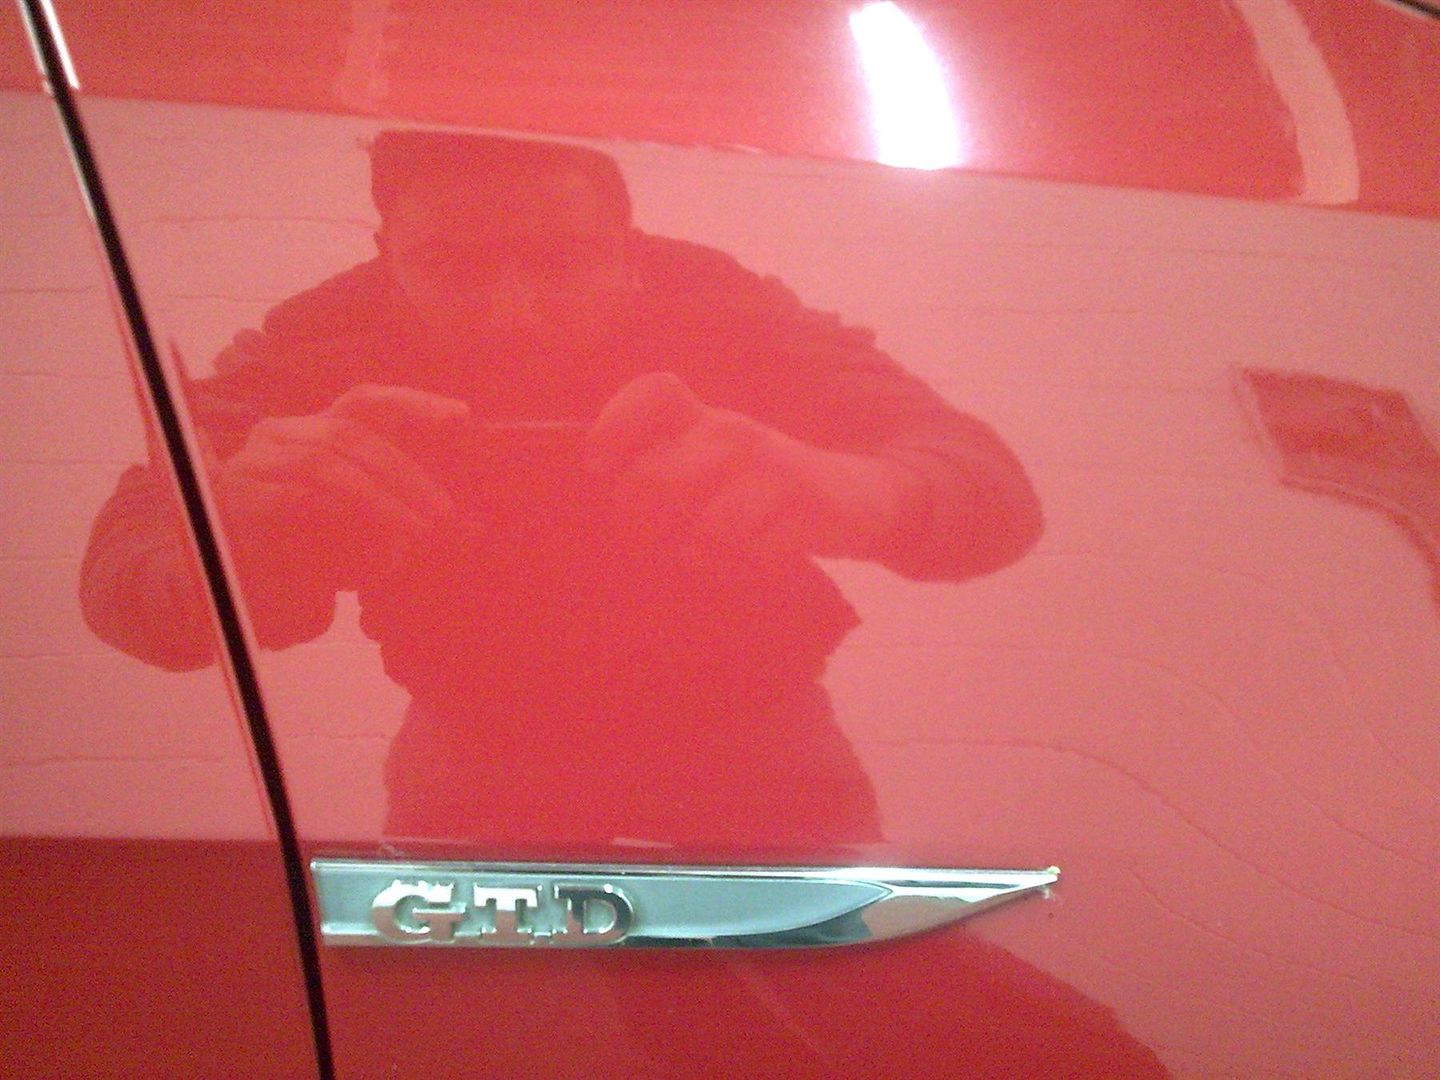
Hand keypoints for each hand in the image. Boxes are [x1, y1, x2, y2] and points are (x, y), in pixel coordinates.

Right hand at [215, 384, 468, 589]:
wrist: (249, 588)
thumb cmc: (315, 551)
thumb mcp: (370, 528)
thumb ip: (408, 516)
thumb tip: (470, 526)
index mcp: (316, 429)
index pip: (365, 401)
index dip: (413, 402)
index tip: (460, 414)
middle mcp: (282, 433)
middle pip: (349, 433)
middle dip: (406, 472)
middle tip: (444, 512)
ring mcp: (255, 461)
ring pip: (326, 464)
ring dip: (382, 500)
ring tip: (419, 531)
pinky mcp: (238, 497)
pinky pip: (296, 498)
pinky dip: (340, 516)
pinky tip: (368, 540)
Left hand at [586, 372, 912, 560]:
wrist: (862, 494)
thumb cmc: (765, 488)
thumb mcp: (716, 460)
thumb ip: (663, 468)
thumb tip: (610, 502)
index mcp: (706, 419)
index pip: (653, 393)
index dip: (612, 428)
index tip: (599, 467)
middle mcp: (736, 435)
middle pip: (653, 480)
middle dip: (642, 524)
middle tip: (659, 536)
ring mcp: (774, 471)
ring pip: (707, 530)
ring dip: (702, 556)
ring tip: (713, 552)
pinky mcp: (810, 509)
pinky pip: (754, 556)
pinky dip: (744, 571)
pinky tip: (752, 561)